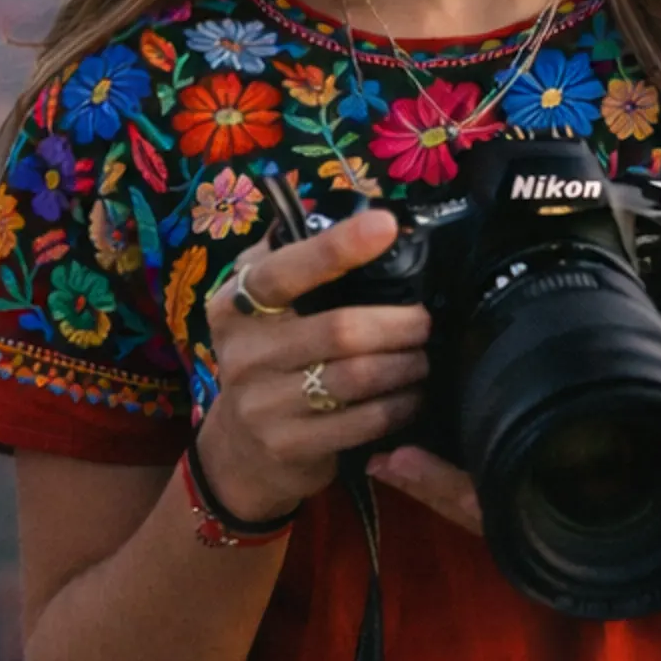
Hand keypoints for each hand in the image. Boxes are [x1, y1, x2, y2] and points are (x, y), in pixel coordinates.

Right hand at [196, 209, 430, 523]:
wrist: (240, 448)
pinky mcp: (288, 445)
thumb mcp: (263, 306)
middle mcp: (242, 353)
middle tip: (425, 321)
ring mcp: (261, 404)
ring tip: (423, 357)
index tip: (386, 226)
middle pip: (341, 329)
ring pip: (358, 376)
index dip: (337, 247)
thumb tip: (363, 212)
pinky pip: (364, 421)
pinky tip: (411, 395)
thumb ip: (297, 259)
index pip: (285, 270)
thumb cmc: (268, 356)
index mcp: (235, 305)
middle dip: (400, 323)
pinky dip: (400, 405)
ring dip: (406, 365)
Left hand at [367, 331, 660, 587]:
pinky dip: (466, 474)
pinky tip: (432, 442)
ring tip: (383, 440)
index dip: (445, 487)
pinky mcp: (563, 503)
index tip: (394, 461)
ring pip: (482, 502)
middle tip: (370, 443)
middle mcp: (563, 518)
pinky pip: (505, 491)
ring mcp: (560, 514)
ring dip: (435, 477)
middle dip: (424, 479)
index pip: (502, 507)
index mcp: (586, 514)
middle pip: (474, 506)